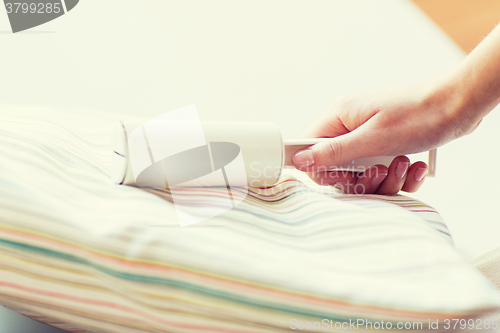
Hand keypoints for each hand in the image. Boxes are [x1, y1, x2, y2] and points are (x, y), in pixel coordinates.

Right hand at [293, 80, 481, 193]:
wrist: (458, 106)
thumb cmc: (419, 116)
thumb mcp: (373, 138)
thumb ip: (333, 152)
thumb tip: (299, 160)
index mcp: (339, 117)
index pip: (309, 149)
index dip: (322, 169)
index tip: (346, 175)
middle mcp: (349, 126)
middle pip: (336, 167)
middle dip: (361, 178)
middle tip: (381, 171)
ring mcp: (367, 136)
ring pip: (360, 173)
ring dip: (384, 178)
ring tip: (404, 164)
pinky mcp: (384, 145)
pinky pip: (380, 171)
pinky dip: (399, 175)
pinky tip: (416, 166)